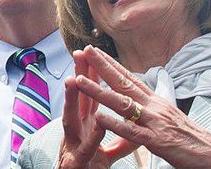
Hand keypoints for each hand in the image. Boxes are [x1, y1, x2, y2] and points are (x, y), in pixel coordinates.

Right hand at [57, 48, 136, 168]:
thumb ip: (123, 140)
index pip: (92, 95)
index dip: (95, 76)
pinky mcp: (78, 160)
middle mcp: (79, 130)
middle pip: (80, 99)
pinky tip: (99, 121)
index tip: (96, 54)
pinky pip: (89, 146)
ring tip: (74, 79)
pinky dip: (95, 134)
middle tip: (79, 53)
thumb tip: (137, 129)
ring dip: (72, 98)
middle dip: (79, 76)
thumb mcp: (109, 152)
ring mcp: (75, 143)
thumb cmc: (91, 167)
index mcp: (87, 126)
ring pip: (72, 117)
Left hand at [74, 47, 210, 168]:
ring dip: (99, 91)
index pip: (130, 77)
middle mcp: (154, 107)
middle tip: (84, 49)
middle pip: (124, 82)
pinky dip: (115, 124)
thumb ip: (155, 107)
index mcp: (157, 102)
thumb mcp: (171, 117)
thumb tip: (144, 95)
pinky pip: (132, 131)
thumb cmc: (194, 140)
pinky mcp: (157, 141)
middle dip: (102, 66)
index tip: (96, 50)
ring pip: (122, 103)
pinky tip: (99, 117)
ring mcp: (155, 123)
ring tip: (80, 80)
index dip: (112, 64)